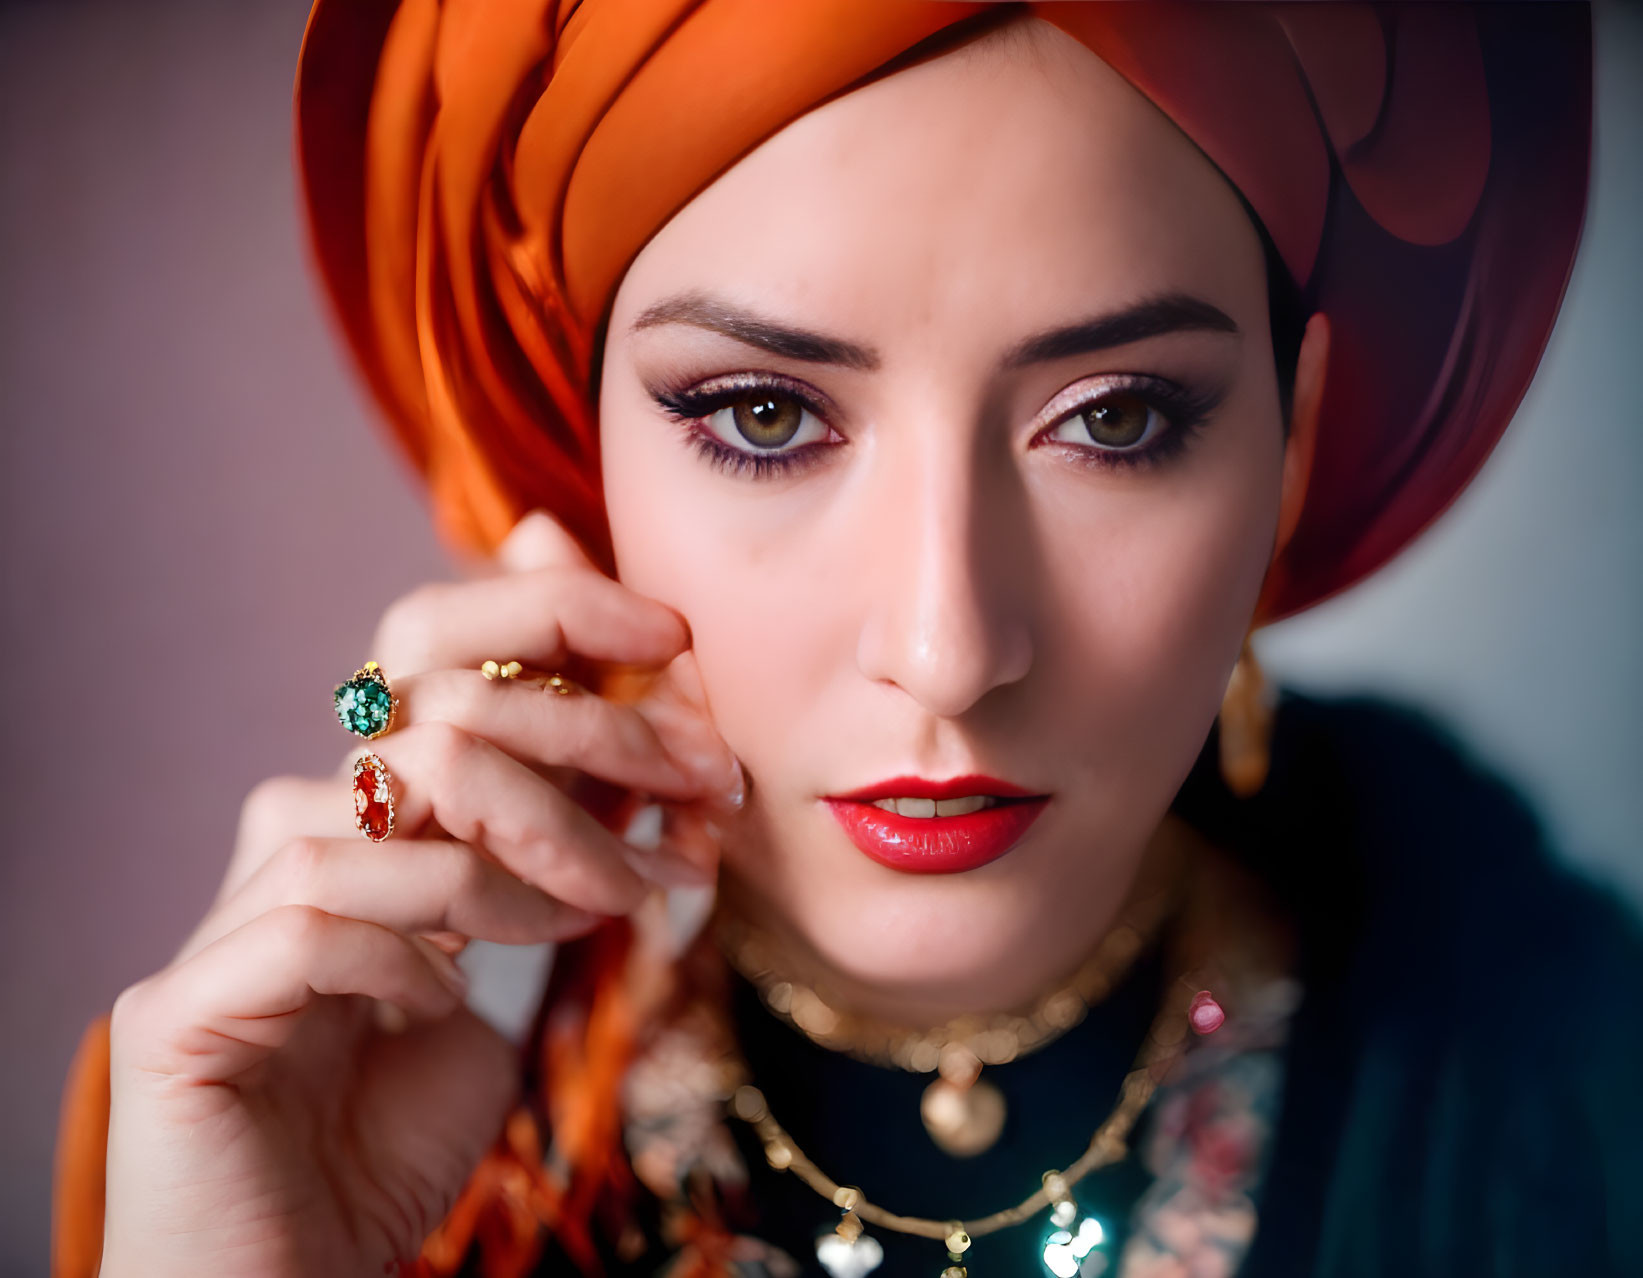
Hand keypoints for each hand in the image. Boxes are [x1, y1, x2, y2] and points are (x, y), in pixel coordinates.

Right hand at [99, 511, 740, 1277]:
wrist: (300, 1272)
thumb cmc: (405, 1119)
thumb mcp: (524, 950)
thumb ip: (564, 834)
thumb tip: (656, 713)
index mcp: (369, 811)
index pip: (433, 637)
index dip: (549, 607)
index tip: (674, 635)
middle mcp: (298, 834)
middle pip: (439, 701)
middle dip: (598, 732)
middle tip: (704, 787)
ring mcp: (238, 914)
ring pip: (401, 801)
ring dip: (538, 856)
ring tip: (600, 919)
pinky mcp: (185, 1005)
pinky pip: (322, 921)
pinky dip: (415, 951)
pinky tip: (444, 999)